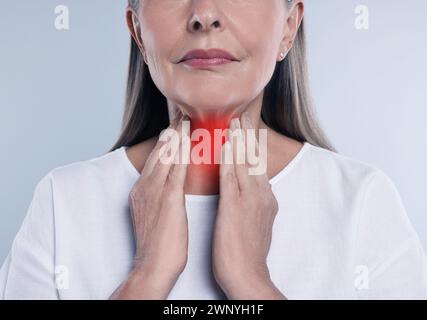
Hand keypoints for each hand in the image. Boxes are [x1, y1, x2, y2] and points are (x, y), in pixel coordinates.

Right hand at [111, 113, 189, 298]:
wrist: (153, 265)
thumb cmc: (159, 244)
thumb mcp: (155, 214)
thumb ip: (161, 197)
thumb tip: (170, 186)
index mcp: (143, 189)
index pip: (156, 158)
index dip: (167, 140)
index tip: (177, 126)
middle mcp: (146, 185)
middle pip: (159, 151)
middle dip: (171, 131)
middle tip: (183, 113)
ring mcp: (155, 190)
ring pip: (166, 155)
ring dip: (177, 135)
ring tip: (187, 117)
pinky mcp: (168, 198)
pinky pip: (176, 168)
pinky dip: (183, 151)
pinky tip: (191, 138)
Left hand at [212, 112, 285, 299]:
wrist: (248, 275)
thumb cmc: (247, 252)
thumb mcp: (256, 222)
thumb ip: (254, 203)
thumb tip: (250, 192)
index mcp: (265, 197)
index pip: (258, 165)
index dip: (252, 146)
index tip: (247, 129)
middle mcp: (261, 194)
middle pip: (254, 159)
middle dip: (247, 136)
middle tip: (241, 116)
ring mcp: (250, 199)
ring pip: (244, 163)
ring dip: (238, 140)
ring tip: (234, 121)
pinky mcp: (236, 206)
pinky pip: (231, 175)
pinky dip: (229, 157)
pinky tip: (225, 143)